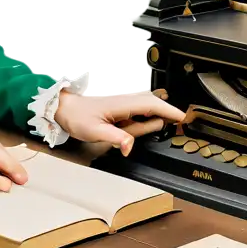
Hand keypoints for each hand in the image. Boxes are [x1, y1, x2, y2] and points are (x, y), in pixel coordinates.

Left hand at [53, 89, 185, 155]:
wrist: (65, 109)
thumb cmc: (78, 118)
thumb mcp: (95, 132)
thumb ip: (115, 138)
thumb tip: (130, 146)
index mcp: (121, 105)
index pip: (151, 105)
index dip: (168, 111)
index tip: (182, 118)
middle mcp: (124, 101)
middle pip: (152, 102)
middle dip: (168, 110)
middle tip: (181, 121)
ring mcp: (122, 103)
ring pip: (146, 104)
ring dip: (159, 111)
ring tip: (170, 121)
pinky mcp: (119, 107)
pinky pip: (139, 108)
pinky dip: (149, 113)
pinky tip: (150, 121)